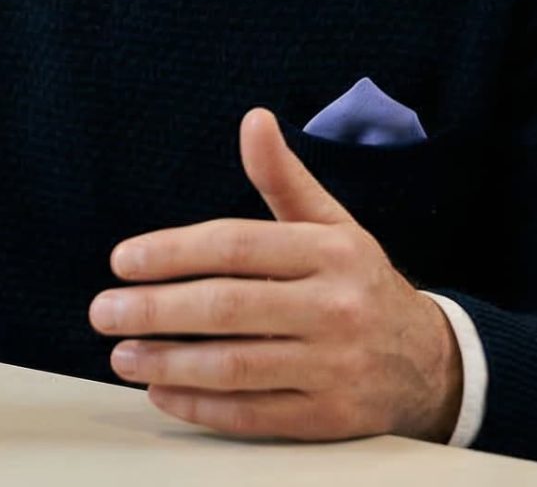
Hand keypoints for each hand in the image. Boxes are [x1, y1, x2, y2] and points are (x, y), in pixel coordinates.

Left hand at [90, 107, 461, 442]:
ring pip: (236, 366)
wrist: (433, 363)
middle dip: (156, 310)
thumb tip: (253, 119)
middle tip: (104, 311)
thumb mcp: (332, 225)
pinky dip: (202, 406)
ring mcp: (335, 366)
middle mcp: (335, 307)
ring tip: (123, 355)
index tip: (121, 260)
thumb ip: (284, 179)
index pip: (236, 246)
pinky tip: (163, 392)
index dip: (172, 252)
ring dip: (168, 362)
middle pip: (228, 307)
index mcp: (331, 252)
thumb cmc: (359, 285)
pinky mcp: (331, 418)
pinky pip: (254, 414)